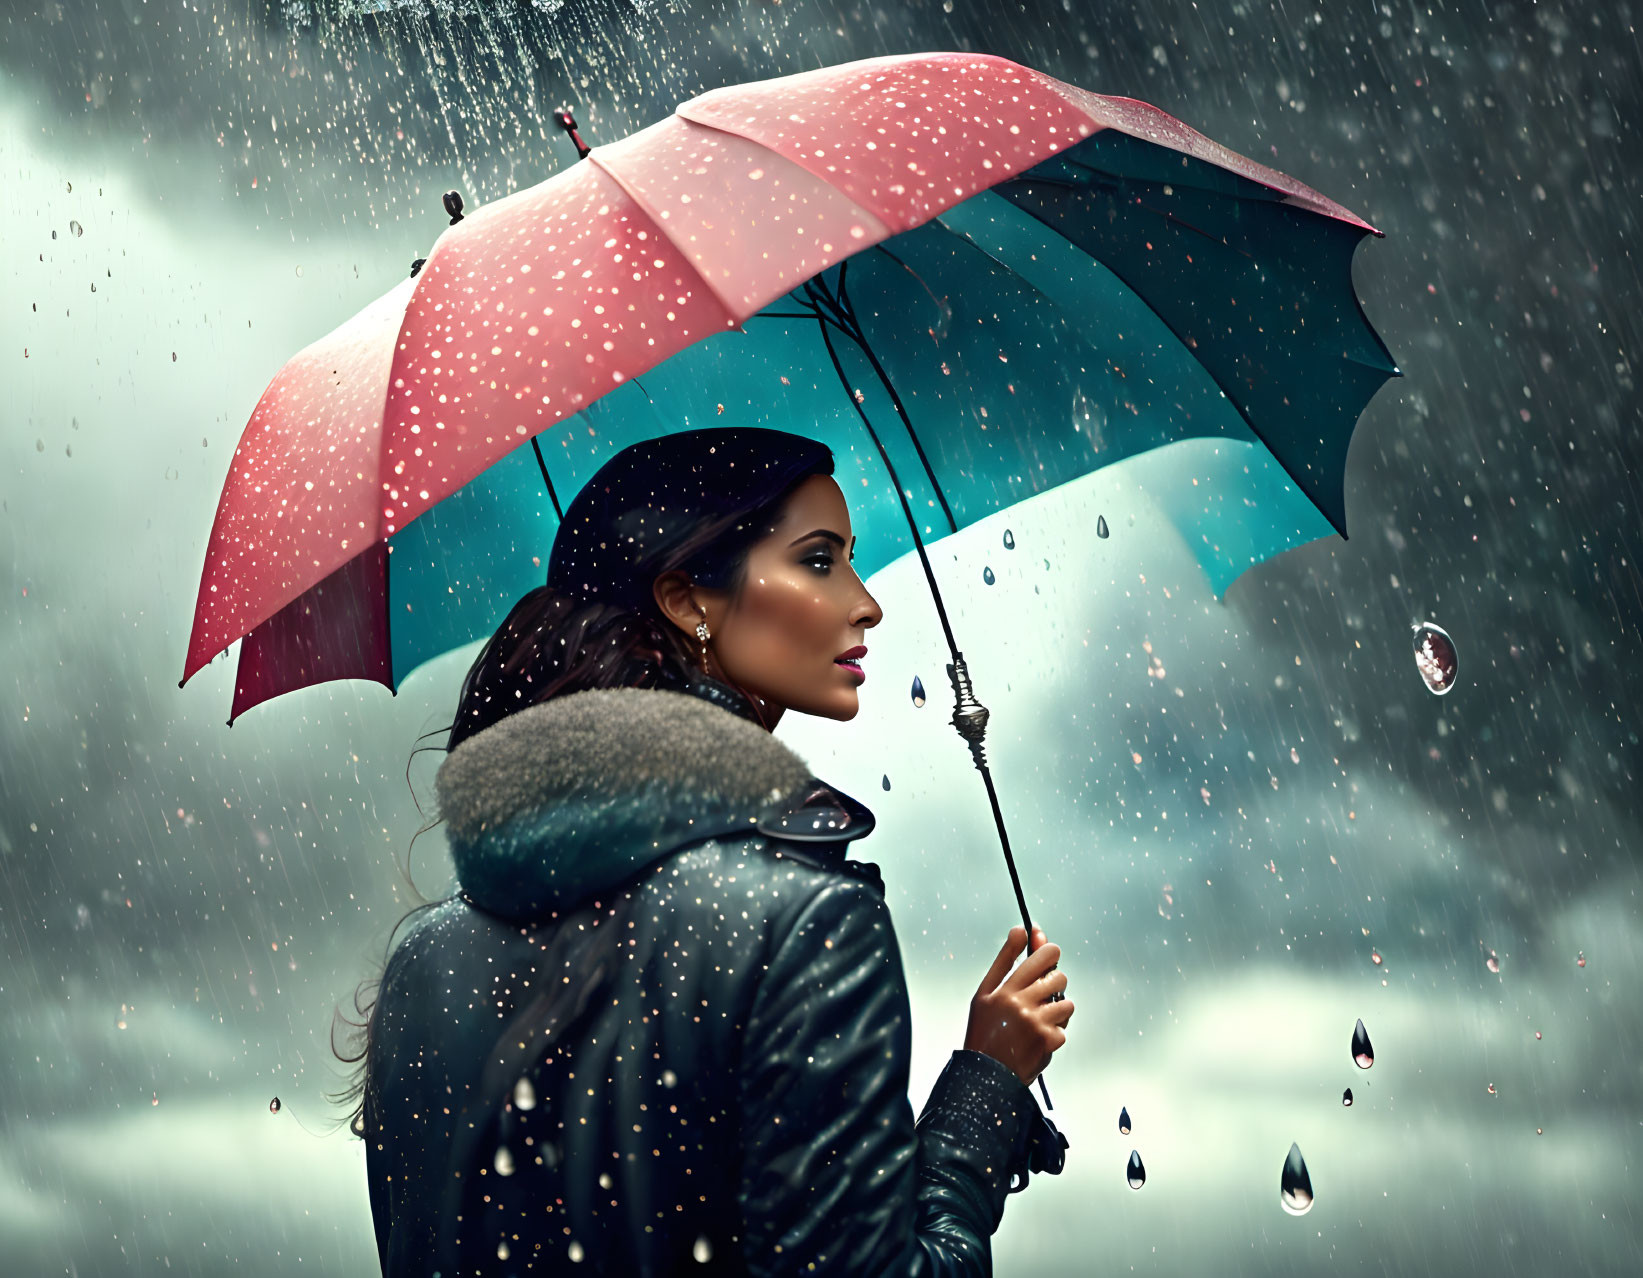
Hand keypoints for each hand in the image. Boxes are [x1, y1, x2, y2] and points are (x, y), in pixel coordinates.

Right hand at [962, 925, 1073, 1088]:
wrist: (986, 1075)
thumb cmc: (983, 1033)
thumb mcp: (984, 993)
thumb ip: (1004, 961)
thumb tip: (1020, 930)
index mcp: (1005, 990)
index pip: (1039, 958)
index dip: (1050, 951)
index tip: (1050, 953)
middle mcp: (1022, 1005)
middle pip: (1059, 978)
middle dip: (1054, 982)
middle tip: (1043, 992)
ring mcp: (1037, 1023)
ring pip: (1067, 1003)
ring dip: (1057, 1009)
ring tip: (1039, 1018)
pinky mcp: (1049, 1041)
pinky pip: (1064, 1028)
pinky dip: (1054, 1032)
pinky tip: (1037, 1038)